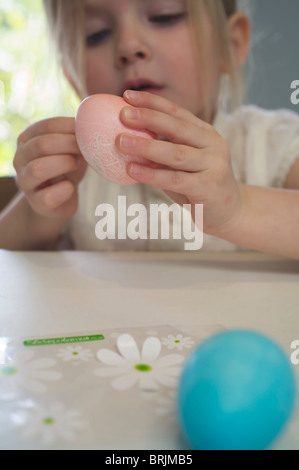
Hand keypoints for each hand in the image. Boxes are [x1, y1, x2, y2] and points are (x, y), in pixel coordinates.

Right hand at [14, 117, 86, 219]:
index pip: (47, 126)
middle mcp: (20, 158)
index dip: (70, 128)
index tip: (88, 132)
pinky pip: (48, 196)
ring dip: (64, 164)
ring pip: (38, 169)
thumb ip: (76, 134)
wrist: (61, 198)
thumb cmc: (66, 167)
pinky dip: (65, 190)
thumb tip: (93, 121)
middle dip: (69, 145)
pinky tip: (71, 186)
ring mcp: (25, 181)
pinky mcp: (36, 203)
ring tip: (77, 165)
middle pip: (42, 145)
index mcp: (28, 139)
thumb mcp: (71, 147)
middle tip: (85, 150)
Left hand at [115, 90, 242, 234]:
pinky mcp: (208, 187)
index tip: (128, 96)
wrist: (230, 211)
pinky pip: (175, 179)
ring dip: (146, 146)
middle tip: (123, 114)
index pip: (177, 113)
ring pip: (175, 153)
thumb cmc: (199, 185)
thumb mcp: (184, 164)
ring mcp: (213, 165)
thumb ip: (164, 152)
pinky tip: (132, 170)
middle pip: (177, 127)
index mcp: (205, 134)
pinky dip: (151, 174)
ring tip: (121, 142)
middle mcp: (212, 144)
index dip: (153, 102)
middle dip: (149, 118)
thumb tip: (125, 138)